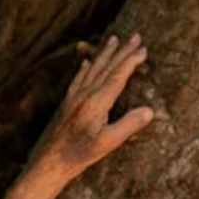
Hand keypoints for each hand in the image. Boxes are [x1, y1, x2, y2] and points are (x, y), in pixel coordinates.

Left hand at [30, 33, 154, 189]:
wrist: (48, 162)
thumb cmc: (78, 155)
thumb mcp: (107, 144)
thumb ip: (128, 125)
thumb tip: (150, 110)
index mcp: (96, 103)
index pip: (118, 76)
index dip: (131, 62)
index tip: (144, 50)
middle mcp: (84, 95)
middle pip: (106, 67)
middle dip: (122, 51)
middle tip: (136, 36)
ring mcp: (73, 98)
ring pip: (92, 69)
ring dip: (104, 53)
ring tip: (113, 39)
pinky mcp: (66, 104)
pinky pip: (78, 79)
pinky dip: (85, 67)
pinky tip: (87, 62)